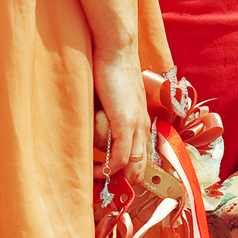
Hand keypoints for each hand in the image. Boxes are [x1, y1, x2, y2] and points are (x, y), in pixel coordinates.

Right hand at [92, 41, 148, 184]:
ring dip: (114, 177)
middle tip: (104, 188)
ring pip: (133, 165)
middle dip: (124, 183)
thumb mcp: (112, 97)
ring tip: (97, 179)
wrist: (116, 48)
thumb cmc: (110, 68)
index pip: (141, 157)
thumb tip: (94, 127)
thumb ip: (108, 114)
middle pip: (140, 168)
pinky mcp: (125, 122)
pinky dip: (110, 167)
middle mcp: (142, 126)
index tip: (111, 181)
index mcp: (140, 121)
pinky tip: (99, 170)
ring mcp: (136, 125)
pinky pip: (122, 156)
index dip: (128, 174)